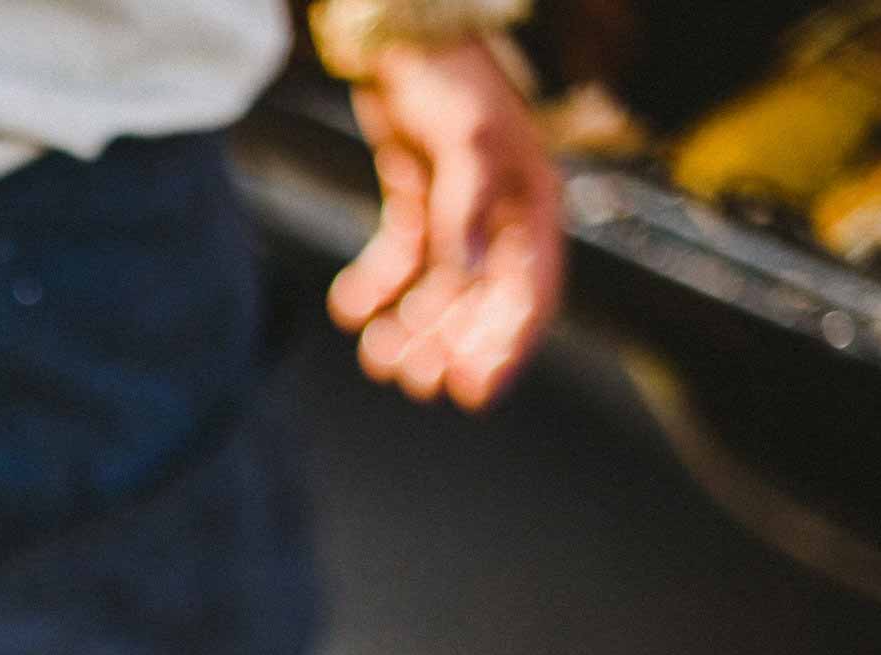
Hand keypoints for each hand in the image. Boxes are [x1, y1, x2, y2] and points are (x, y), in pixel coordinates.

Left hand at [327, 39, 564, 410]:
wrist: (403, 29)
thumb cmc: (448, 77)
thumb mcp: (463, 142)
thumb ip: (467, 211)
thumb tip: (471, 278)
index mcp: (531, 207)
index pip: (529, 295)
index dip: (503, 348)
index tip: (473, 392)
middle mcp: (500, 215)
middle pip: (481, 302)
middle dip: (450, 346)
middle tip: (415, 384)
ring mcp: (458, 208)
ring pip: (438, 288)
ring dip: (412, 327)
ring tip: (379, 358)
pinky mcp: (418, 195)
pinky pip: (400, 256)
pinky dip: (376, 285)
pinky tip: (349, 309)